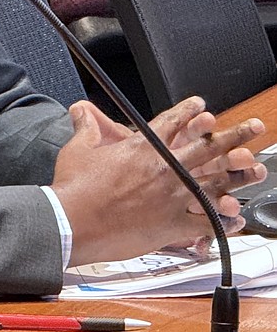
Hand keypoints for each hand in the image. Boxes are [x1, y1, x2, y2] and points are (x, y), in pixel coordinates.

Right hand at [52, 96, 266, 265]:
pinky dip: (224, 222)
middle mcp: (164, 170)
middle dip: (235, 136)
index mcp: (142, 148)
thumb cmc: (75, 188)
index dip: (189, 112)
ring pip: (216, 183)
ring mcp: (172, 197)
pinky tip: (235, 219)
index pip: (172, 123)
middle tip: (254, 128)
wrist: (74, 222)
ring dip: (240, 175)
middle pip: (208, 149)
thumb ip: (86, 128)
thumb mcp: (78, 150)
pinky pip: (207, 223)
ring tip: (258, 169)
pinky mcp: (172, 225)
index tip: (202, 106)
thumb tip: (81, 112)